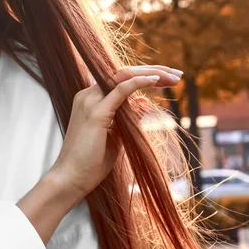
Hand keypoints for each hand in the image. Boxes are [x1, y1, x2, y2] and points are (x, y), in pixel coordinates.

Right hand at [50, 65, 182, 201]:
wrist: (71, 178)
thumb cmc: (91, 162)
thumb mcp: (116, 136)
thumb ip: (127, 118)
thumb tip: (142, 104)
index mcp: (90, 99)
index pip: (119, 78)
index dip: (144, 74)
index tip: (168, 78)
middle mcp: (88, 95)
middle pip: (123, 72)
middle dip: (153, 70)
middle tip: (177, 74)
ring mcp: (90, 101)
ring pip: (123, 75)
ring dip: (151, 73)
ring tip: (174, 77)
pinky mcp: (96, 113)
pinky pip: (120, 90)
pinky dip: (138, 82)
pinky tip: (156, 80)